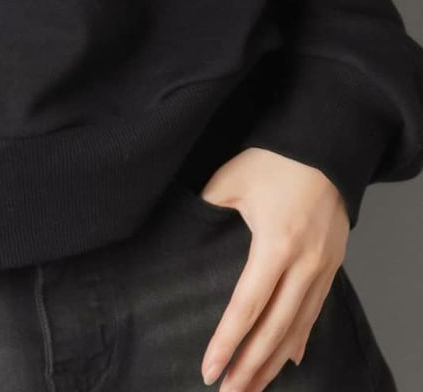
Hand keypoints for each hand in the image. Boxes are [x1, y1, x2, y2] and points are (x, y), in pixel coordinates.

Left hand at [198, 146, 350, 390]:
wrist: (324, 146)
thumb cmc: (273, 159)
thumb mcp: (231, 180)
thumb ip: (207, 210)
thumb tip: (182, 232)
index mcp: (275, 245)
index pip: (246, 307)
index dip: (227, 341)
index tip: (210, 369)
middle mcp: (303, 265)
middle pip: (274, 330)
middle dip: (250, 366)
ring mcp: (322, 268)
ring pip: (297, 328)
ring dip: (273, 361)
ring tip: (252, 387)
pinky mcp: (332, 266)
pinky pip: (314, 311)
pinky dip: (299, 338)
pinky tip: (287, 359)